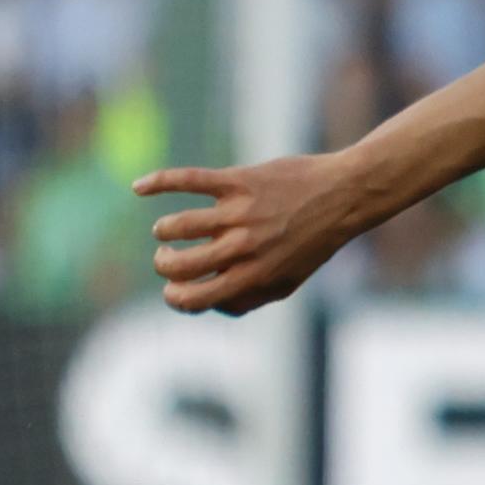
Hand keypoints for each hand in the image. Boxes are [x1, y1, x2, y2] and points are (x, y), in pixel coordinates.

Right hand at [138, 155, 366, 312]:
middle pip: (179, 266)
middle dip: (164, 264)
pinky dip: (158, 182)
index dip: (175, 297)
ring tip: (168, 231)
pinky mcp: (239, 181)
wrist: (345, 196)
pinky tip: (138, 187)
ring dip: (164, 232)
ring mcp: (240, 213)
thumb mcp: (287, 281)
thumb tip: (209, 304)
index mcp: (253, 277)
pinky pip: (189, 180)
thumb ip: (247, 297)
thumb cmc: (313, 241)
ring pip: (177, 226)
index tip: (174, 287)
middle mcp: (244, 248)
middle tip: (169, 256)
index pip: (195, 299)